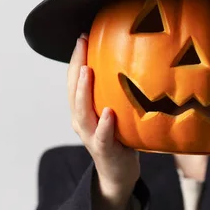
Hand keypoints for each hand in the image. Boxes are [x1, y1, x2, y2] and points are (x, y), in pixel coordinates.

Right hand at [67, 33, 139, 209]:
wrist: (119, 173)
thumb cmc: (120, 137)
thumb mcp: (117, 110)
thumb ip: (117, 90)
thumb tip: (136, 59)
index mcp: (84, 110)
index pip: (75, 80)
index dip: (77, 59)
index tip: (83, 36)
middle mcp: (83, 121)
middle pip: (73, 91)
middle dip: (76, 66)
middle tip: (82, 44)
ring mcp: (91, 136)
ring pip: (82, 112)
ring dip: (84, 91)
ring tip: (87, 71)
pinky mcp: (104, 150)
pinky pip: (102, 137)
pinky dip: (104, 125)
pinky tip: (108, 113)